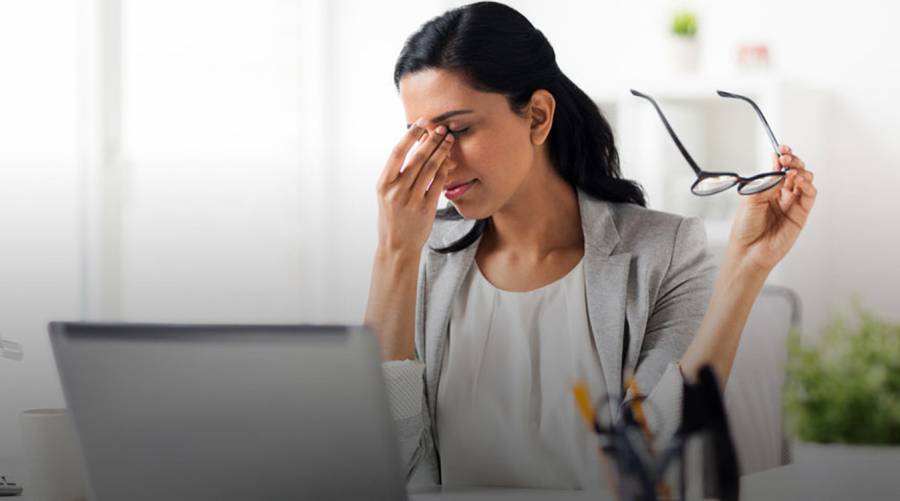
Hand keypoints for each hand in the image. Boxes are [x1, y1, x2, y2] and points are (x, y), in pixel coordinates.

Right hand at [375, 117, 456, 254]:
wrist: (396, 246)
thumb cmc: (392, 218)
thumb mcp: (387, 195)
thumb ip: (397, 175)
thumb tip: (415, 147)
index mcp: (383, 184)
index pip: (398, 152)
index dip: (411, 135)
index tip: (421, 123)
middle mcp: (396, 190)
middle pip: (417, 157)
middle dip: (432, 139)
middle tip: (442, 128)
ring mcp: (411, 200)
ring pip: (430, 168)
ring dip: (441, 151)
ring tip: (448, 140)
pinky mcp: (426, 208)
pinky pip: (438, 183)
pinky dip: (444, 170)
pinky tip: (448, 161)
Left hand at [728, 144, 817, 271]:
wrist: (748, 251)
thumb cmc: (745, 228)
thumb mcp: (750, 200)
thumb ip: (767, 184)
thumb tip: (779, 168)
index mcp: (767, 190)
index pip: (779, 168)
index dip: (782, 157)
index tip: (780, 148)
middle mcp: (781, 195)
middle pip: (795, 171)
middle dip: (793, 160)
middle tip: (785, 157)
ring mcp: (792, 204)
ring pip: (805, 180)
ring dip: (801, 170)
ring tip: (791, 169)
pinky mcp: (801, 214)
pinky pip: (809, 195)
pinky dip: (807, 184)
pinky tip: (798, 180)